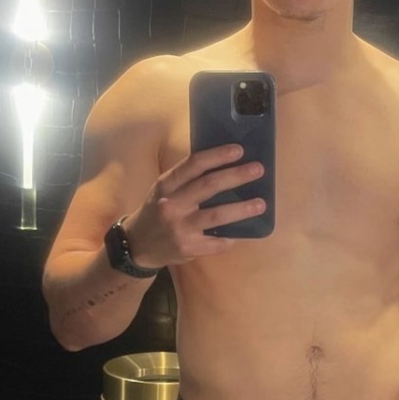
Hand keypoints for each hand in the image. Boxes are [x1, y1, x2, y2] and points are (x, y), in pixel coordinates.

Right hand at [124, 144, 264, 267]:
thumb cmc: (157, 210)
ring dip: (242, 209)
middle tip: (258, 169)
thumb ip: (186, 178)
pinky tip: (245, 232)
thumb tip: (224, 163)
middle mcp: (172, 205)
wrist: (137, 245)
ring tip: (261, 204)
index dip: (217, 156)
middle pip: (209, 186)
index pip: (193, 165)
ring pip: (216, 215)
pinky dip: (232, 237)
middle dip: (236, 176)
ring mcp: (180, 228)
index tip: (239, 150)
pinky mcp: (188, 249)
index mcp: (166, 185)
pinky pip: (216, 242)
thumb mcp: (163, 189)